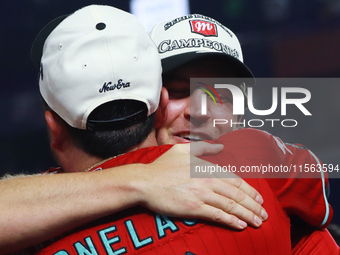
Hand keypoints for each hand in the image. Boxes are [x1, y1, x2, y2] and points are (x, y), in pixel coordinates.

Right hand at [138, 142, 266, 228]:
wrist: (145, 182)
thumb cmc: (163, 166)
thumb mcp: (183, 150)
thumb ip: (203, 147)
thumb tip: (221, 147)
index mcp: (206, 167)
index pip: (235, 180)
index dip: (249, 191)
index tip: (259, 199)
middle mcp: (207, 181)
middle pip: (236, 194)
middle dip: (253, 205)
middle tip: (264, 214)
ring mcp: (201, 194)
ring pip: (230, 205)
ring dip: (247, 214)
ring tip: (257, 222)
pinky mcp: (193, 208)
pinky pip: (217, 215)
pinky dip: (231, 220)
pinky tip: (240, 225)